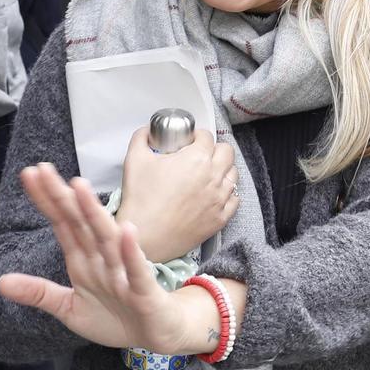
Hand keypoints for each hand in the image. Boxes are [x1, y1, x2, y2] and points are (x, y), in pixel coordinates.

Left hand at [0, 164, 231, 352]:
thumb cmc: (117, 317)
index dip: (46, 201)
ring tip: (79, 186)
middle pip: (80, 223)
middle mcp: (102, 260)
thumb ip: (38, 293)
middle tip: (43, 169)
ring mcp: (124, 272)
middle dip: (62, 197)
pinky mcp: (144, 291)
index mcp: (83, 261)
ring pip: (106, 239)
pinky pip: (137, 270)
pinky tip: (125, 229)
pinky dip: (130, 251)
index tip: (29, 175)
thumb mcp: (69, 309)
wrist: (158, 335)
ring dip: (94, 213)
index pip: (62, 225)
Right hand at [115, 127, 236, 262]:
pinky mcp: (221, 218)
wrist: (145, 237)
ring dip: (223, 170)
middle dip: (215, 149)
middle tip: (201, 155)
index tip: (190, 141)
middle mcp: (214, 176)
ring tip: (208, 174)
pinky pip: (234, 199)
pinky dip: (227, 194)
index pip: (207, 137)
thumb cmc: (141, 200)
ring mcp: (220, 199)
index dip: (197, 136)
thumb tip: (148, 131)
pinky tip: (214, 194)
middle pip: (227, 152)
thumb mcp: (134, 159)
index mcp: (197, 158)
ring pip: (234, 174)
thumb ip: (142, 137)